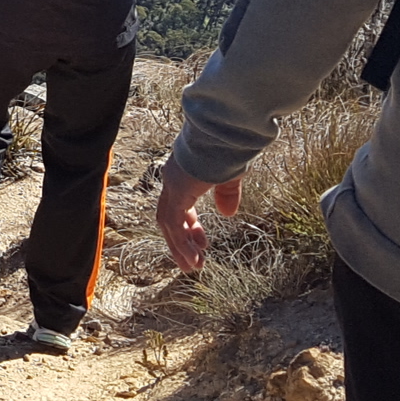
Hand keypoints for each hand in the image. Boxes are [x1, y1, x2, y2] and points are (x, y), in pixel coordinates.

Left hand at [156, 155, 241, 271]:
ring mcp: (173, 184)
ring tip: (192, 267)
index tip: (201, 242)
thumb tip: (228, 213)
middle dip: (182, 240)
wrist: (227, 132)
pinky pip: (173, 223)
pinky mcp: (177, 191)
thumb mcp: (231, 175)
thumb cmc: (230, 148)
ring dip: (179, 247)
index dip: (189, 226)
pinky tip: (192, 259)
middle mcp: (174, 179)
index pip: (179, 205)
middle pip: (170, 217)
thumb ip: (226, 193)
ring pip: (168, 223)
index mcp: (185, 174)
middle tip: (194, 261)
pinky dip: (181, 243)